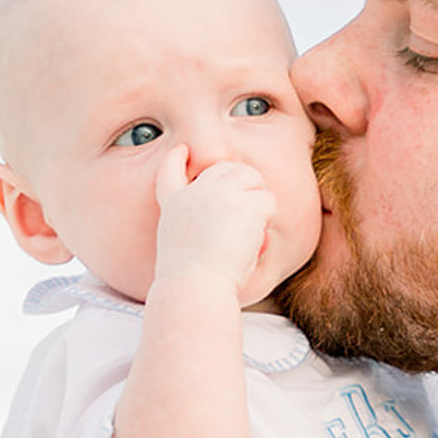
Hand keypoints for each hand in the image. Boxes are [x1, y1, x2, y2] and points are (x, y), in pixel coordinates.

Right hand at [153, 145, 276, 294]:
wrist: (196, 286)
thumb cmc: (193, 280)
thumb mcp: (181, 247)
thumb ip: (199, 224)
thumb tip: (233, 220)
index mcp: (173, 205)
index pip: (169, 172)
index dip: (176, 159)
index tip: (182, 151)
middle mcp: (194, 192)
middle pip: (226, 168)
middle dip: (242, 183)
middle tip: (247, 213)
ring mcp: (219, 193)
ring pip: (252, 179)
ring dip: (257, 200)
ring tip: (250, 229)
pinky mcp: (243, 202)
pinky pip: (268, 200)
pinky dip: (268, 218)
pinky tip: (255, 236)